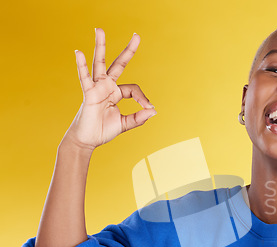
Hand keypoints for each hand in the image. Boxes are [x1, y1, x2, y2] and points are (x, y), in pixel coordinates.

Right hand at [64, 28, 155, 149]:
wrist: (87, 140)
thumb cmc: (102, 131)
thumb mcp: (124, 124)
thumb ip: (138, 118)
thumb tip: (153, 111)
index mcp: (116, 93)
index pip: (133, 89)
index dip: (143, 98)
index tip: (148, 108)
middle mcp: (107, 86)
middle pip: (118, 64)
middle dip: (128, 51)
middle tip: (137, 35)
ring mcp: (97, 88)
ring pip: (100, 63)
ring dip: (100, 46)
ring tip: (99, 30)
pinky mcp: (88, 93)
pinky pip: (84, 78)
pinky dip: (81, 65)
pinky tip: (78, 52)